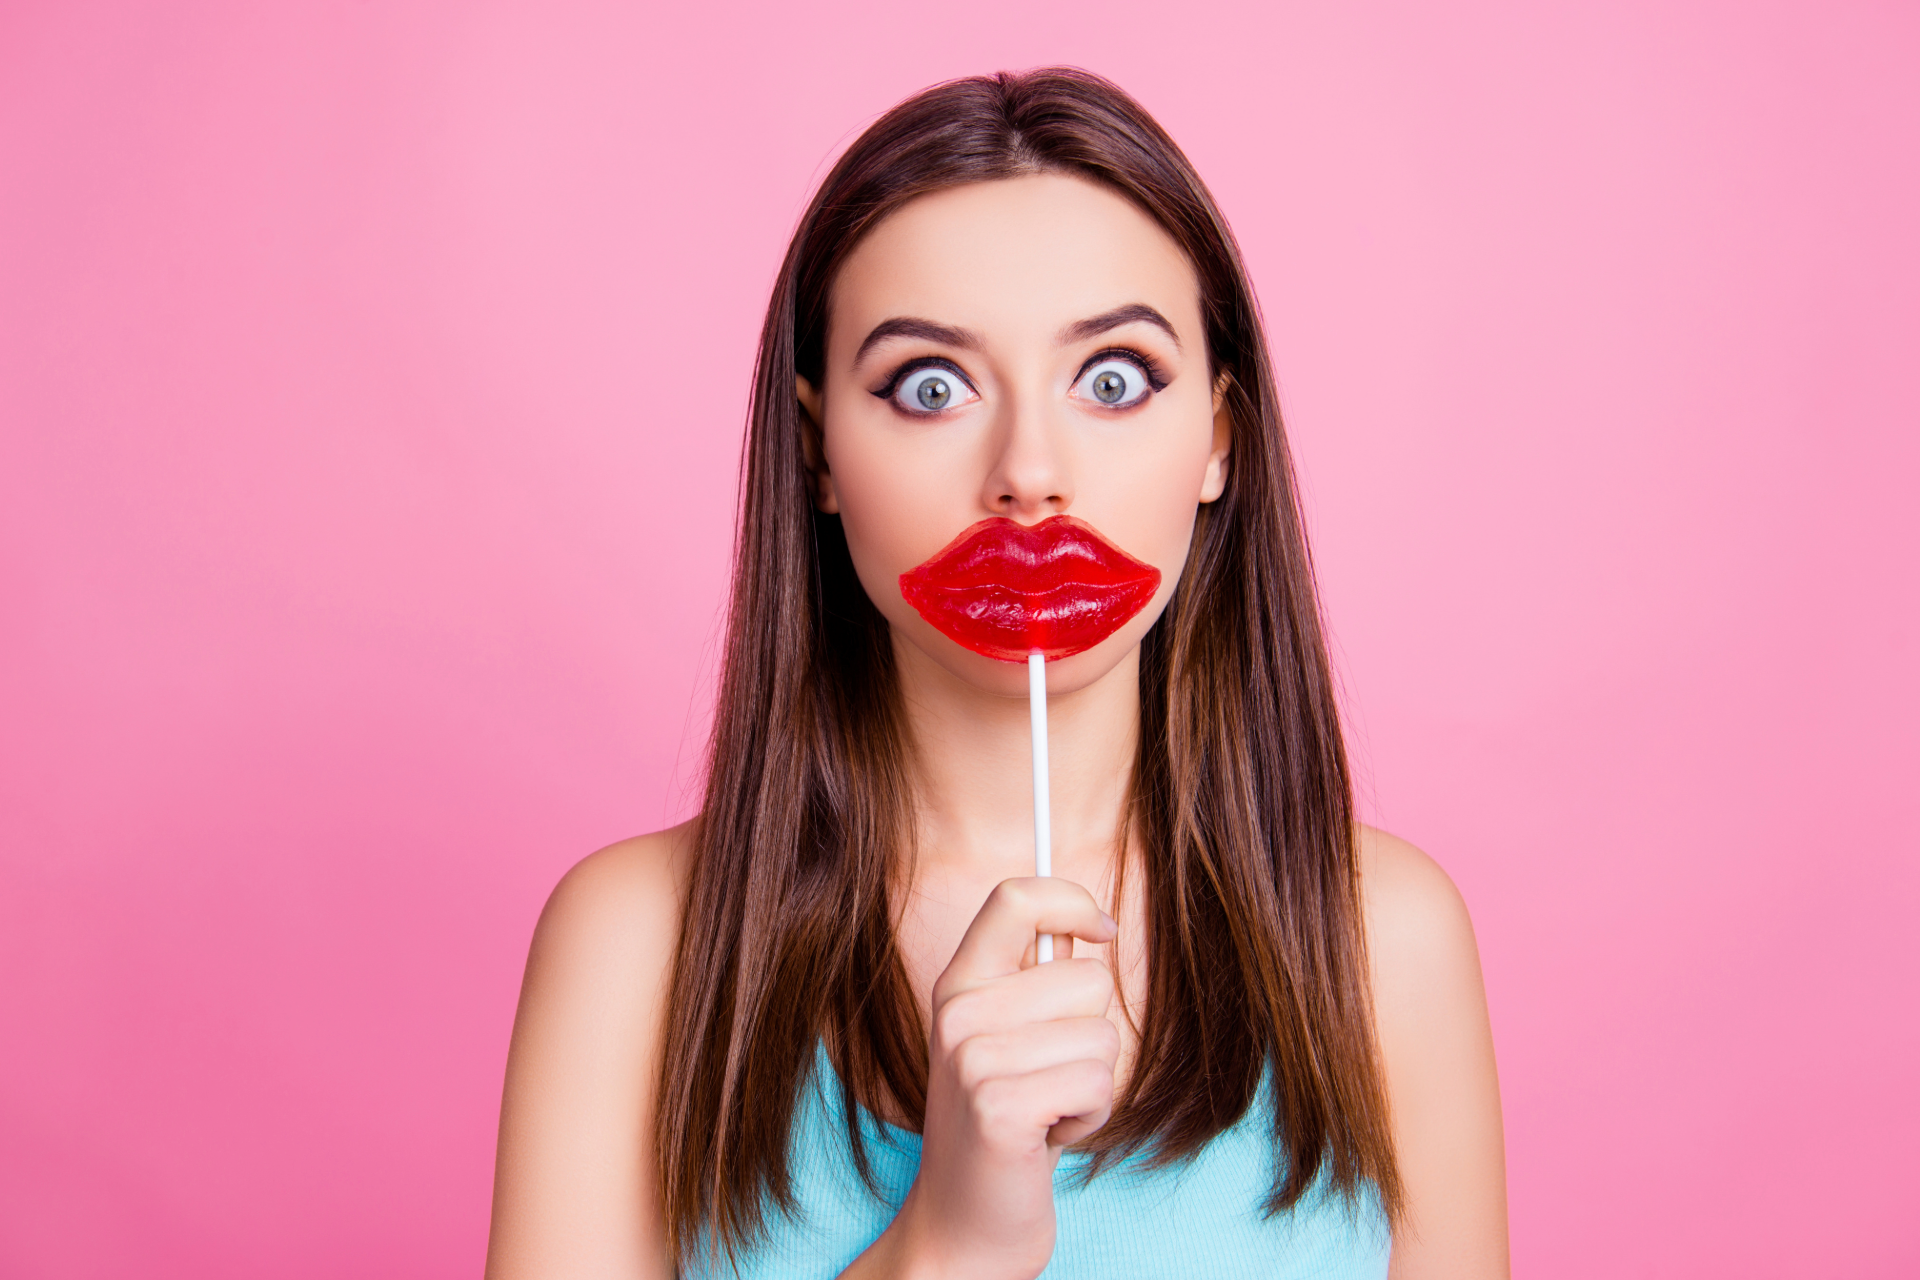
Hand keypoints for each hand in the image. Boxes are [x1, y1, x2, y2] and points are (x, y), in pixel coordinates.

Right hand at [862, 878, 1118, 1279]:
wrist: (963, 1228)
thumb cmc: (1004, 1129)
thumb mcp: (1005, 1041)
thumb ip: (1034, 980)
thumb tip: (1085, 924)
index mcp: (958, 985)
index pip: (1015, 898)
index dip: (1071, 900)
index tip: (1100, 931)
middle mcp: (958, 1013)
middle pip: (1089, 979)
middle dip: (1091, 1036)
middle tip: (1045, 1080)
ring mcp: (973, 1059)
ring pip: (1102, 1035)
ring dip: (1092, 1083)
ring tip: (1045, 1111)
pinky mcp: (1000, 1106)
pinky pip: (1099, 1082)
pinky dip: (1090, 1117)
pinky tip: (1049, 1137)